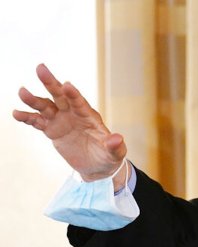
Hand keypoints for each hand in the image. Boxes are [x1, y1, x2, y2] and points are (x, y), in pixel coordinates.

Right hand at [13, 64, 127, 185]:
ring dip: (34, 100)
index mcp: (89, 117)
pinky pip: (37, 122)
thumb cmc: (109, 156)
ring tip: (22, 92)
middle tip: (41, 68)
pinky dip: (27, 117)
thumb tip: (117, 138)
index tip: (67, 85)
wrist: (96, 166)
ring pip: (45, 106)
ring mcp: (61, 120)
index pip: (80, 103)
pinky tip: (16, 113)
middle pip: (60, 96)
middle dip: (51, 83)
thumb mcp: (115, 154)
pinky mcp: (52, 130)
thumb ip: (115, 146)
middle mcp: (73, 114)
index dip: (74, 95)